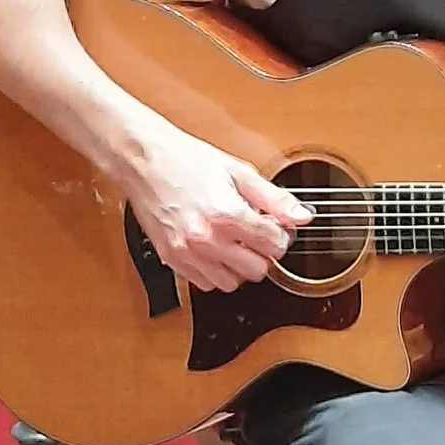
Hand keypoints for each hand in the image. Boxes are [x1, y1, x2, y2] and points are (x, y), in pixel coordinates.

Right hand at [126, 123, 308, 291]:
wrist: (143, 160)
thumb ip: (273, 197)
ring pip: (231, 283)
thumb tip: (301, 215)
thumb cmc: (186, 160)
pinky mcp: (171, 259)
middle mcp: (206, 238)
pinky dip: (215, 272)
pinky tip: (215, 250)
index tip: (276, 227)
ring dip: (239, 267)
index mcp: (227, 213)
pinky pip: (205, 283)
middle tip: (256, 235)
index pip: (274, 245)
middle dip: (263, 253)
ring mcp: (187, 252)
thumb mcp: (237, 171)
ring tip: (234, 242)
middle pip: (256, 270)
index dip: (281, 236)